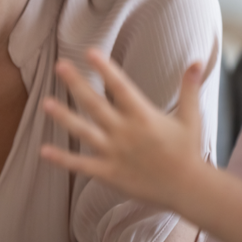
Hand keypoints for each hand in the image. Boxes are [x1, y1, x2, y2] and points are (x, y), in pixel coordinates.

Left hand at [40, 44, 217, 210]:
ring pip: (84, 132)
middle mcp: (125, 132)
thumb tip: (198, 61)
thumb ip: (189, 89)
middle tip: (60, 65)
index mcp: (143, 116)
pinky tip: (43, 151)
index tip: (90, 51)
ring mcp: (115, 153)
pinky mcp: (109, 173)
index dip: (105, 69)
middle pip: (95, 104)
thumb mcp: (191, 117)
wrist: (188, 189)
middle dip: (76, 84)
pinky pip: (82, 166)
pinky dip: (62, 160)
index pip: (120, 87)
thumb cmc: (188, 151)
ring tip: (45, 103)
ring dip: (64, 117)